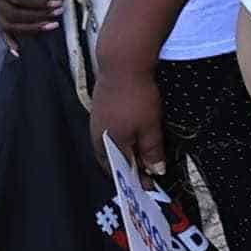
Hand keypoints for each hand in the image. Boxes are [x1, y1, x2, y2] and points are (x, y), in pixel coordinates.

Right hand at [0, 0, 59, 36]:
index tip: (57, 3)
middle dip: (37, 16)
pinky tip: (19, 51)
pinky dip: (10, 41)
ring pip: (8, 25)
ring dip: (30, 28)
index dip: (38, 2)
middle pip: (13, 14)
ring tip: (51, 26)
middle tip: (57, 14)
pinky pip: (2, 32)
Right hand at [91, 61, 165, 175]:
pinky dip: (118, 141)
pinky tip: (128, 137)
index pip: (122, 170)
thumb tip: (155, 171)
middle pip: (111, 161)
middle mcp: (97, 136)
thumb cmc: (137, 97)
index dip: (136, 179)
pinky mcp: (98, 110)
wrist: (122, 64)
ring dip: (122, 155)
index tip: (150, 186)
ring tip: (138, 158)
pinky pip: (106, 133)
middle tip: (144, 175)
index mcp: (109, 144)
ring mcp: (95, 122)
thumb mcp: (150, 127)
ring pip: (107, 147)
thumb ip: (152, 151)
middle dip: (126, 170)